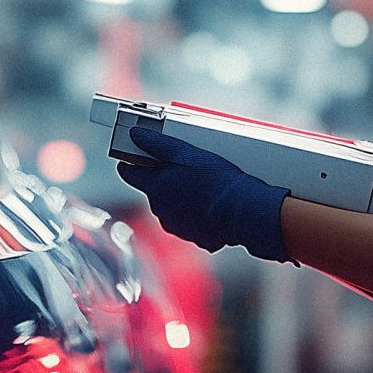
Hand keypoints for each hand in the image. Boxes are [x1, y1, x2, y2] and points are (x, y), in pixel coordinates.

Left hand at [116, 126, 291, 262]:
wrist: (244, 211)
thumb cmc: (217, 181)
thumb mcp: (186, 154)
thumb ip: (157, 143)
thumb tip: (136, 134)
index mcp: (155, 188)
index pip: (129, 172)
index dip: (131, 161)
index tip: (137, 154)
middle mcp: (161, 210)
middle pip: (153, 189)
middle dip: (165, 179)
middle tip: (186, 168)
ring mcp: (177, 226)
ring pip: (171, 206)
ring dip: (181, 197)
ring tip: (203, 186)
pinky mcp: (194, 237)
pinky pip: (189, 222)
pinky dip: (197, 213)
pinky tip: (211, 204)